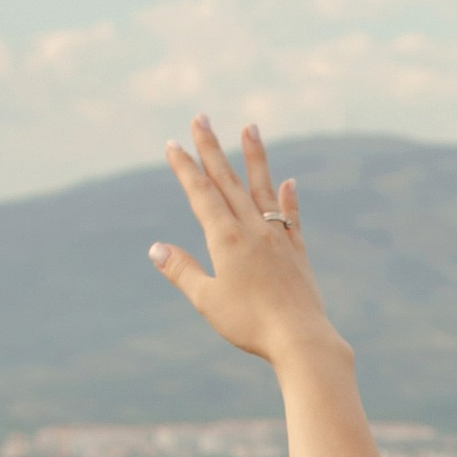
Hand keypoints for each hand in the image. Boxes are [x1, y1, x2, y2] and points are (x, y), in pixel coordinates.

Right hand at [149, 118, 342, 368]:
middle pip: (228, 180)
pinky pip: (290, 217)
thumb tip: (156, 248)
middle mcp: (253, 229)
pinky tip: (287, 183)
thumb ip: (182, 271)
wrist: (300, 338)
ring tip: (251, 127)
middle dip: (211, 148)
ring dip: (255, 156)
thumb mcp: (207, 300)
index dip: (185, 167)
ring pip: (262, 188)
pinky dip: (287, 199)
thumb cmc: (249, 324)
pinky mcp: (297, 252)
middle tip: (201, 117)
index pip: (201, 193)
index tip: (173, 144)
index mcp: (226, 238)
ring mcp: (278, 237)